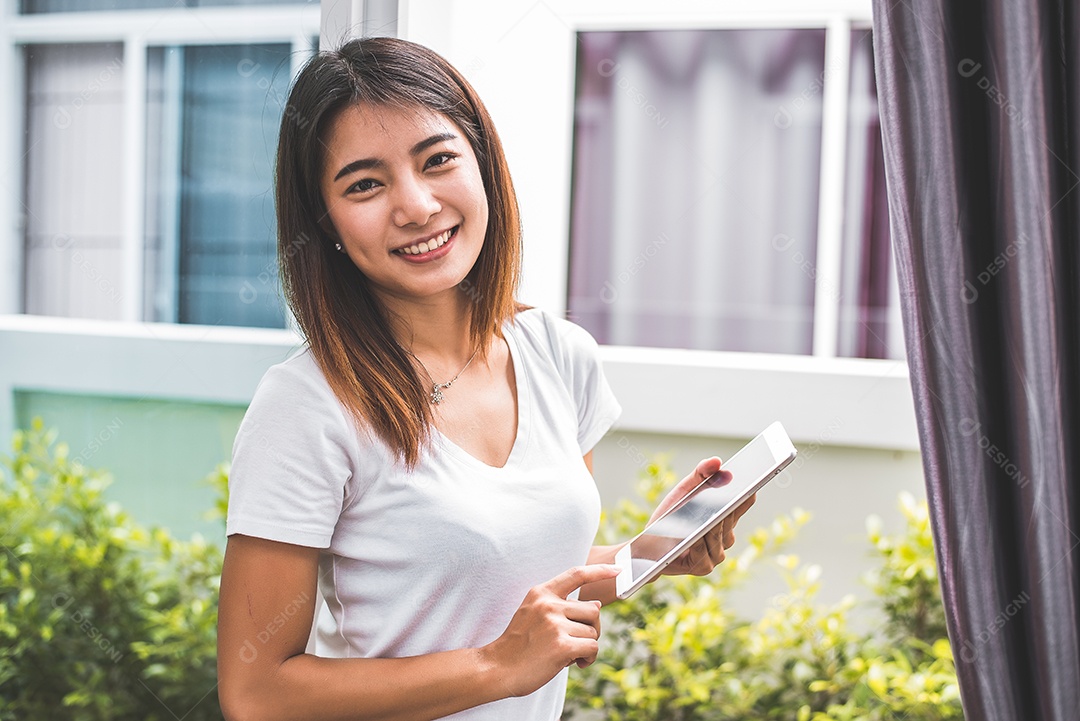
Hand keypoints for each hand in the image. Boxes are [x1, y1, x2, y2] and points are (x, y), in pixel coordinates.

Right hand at [481, 564, 620, 697]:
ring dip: (587, 645)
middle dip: (591, 627)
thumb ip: (561, 606)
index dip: (600, 571)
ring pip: (593, 631)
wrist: (497, 668)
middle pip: (593, 609)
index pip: (576, 574)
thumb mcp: (533, 614)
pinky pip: (592, 647)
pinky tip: (576, 663)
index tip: (618, 569)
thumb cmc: (518, 645)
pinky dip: (589, 658)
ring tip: (570, 655)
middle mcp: (549, 604)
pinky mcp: (562, 645)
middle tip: (578, 641)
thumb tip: (597, 604)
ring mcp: (555, 624)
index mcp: (541, 593)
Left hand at [648, 457, 755, 577]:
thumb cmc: (669, 517)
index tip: (753, 485)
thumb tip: (717, 461)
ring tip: (709, 517)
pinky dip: (699, 542)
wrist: (648, 545)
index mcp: (725, 517)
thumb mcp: (684, 490)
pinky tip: (694, 535)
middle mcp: (725, 536)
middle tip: (731, 496)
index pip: (743, 503)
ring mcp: (716, 553)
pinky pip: (704, 552)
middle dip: (726, 508)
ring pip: (719, 536)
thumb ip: (700, 474)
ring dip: (713, 526)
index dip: (749, 494)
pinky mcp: (703, 567)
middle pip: (729, 519)